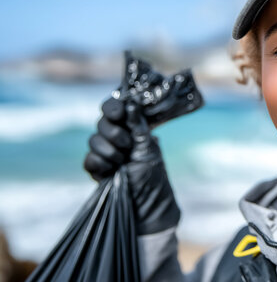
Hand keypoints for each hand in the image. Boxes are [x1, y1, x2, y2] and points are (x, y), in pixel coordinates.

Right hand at [84, 97, 180, 234]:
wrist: (148, 207)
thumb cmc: (153, 177)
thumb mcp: (149, 149)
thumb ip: (139, 127)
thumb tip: (132, 104)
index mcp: (132, 129)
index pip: (115, 110)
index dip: (113, 107)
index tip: (119, 113)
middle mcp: (117, 139)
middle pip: (102, 122)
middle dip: (114, 133)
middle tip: (127, 145)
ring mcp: (105, 154)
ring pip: (93, 140)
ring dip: (108, 150)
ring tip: (121, 162)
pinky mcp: (97, 170)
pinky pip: (89, 160)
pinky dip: (99, 163)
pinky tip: (110, 171)